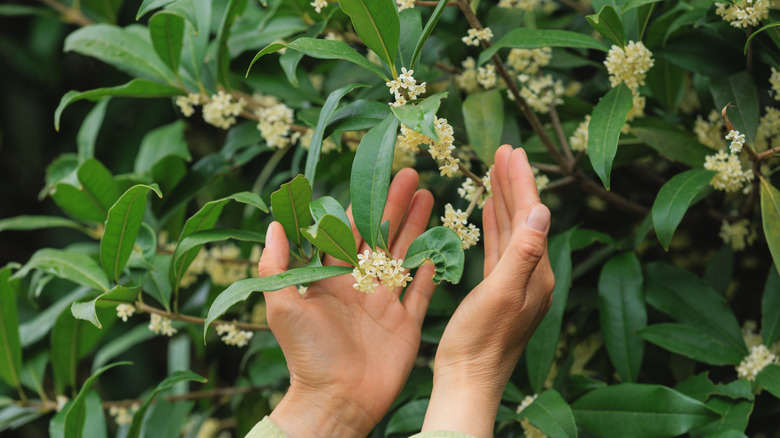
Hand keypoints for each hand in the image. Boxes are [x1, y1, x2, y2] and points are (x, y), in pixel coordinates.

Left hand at [258, 168, 435, 437]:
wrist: (336, 400)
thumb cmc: (306, 354)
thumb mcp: (283, 305)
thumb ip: (277, 264)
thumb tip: (274, 223)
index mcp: (333, 278)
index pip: (351, 231)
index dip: (364, 204)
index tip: (377, 177)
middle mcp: (361, 286)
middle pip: (383, 236)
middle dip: (397, 205)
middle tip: (413, 175)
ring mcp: (386, 304)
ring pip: (405, 256)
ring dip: (417, 227)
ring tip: (430, 197)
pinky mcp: (407, 324)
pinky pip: (422, 292)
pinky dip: (430, 271)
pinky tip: (440, 247)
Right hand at [422, 145, 554, 436]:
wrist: (467, 380)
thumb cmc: (480, 342)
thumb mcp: (501, 294)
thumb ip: (522, 252)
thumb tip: (542, 210)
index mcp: (536, 272)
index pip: (531, 216)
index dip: (522, 182)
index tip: (512, 151)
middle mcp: (531, 274)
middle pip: (523, 218)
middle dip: (514, 183)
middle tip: (504, 151)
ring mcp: (515, 282)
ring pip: (510, 230)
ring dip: (503, 200)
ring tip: (495, 171)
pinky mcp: (496, 290)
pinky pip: (497, 248)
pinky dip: (493, 225)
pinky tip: (487, 213)